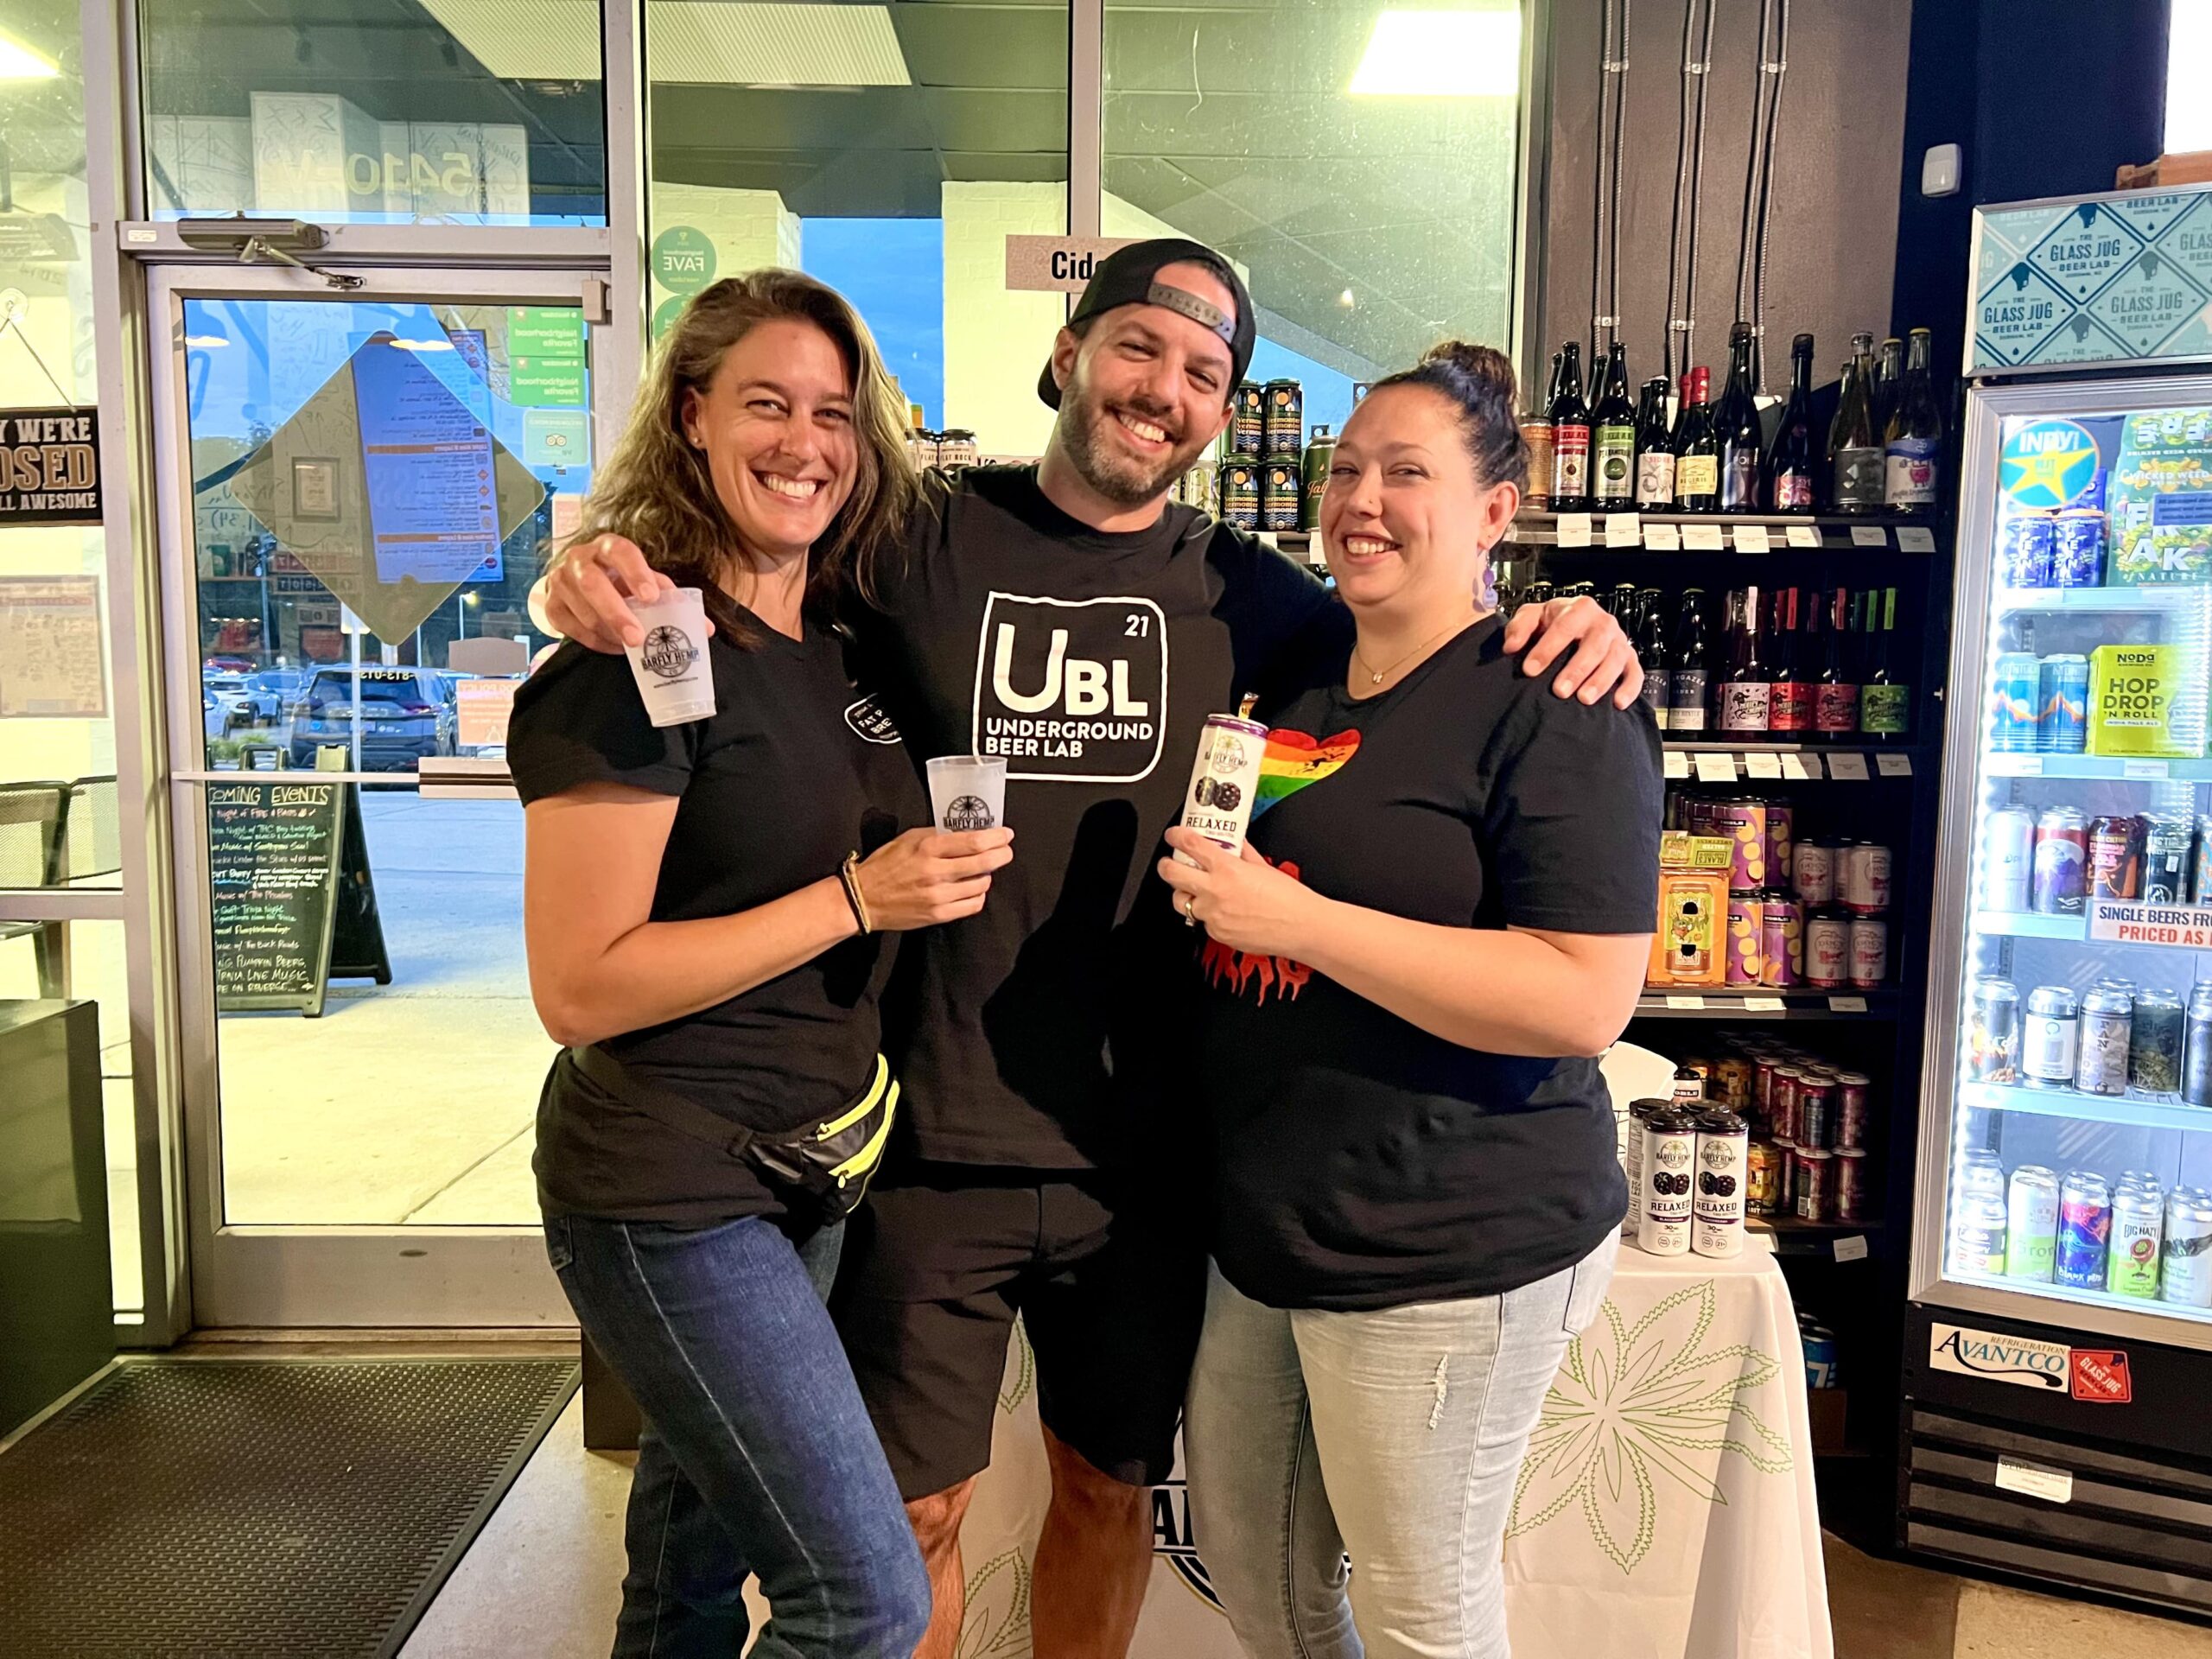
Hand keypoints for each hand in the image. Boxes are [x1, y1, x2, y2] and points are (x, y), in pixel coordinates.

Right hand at [544, 533, 709, 653]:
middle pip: (592, 584)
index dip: (636, 573)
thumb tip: (705, 629)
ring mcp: (560, 581)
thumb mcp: (645, 581)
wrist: (579, 582)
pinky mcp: (551, 606)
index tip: (651, 597)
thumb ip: (672, 599)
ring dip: (609, 633)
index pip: (621, 552)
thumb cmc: (620, 581)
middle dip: (616, 613)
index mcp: (608, 546)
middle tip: (637, 638)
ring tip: (631, 645)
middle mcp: (580, 559)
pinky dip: (596, 642)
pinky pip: (572, 629)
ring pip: (582, 611)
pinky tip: (614, 647)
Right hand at [856, 827, 1013, 930]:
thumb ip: (938, 834)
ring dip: (987, 876)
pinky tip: (972, 889)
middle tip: (1006, 851)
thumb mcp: (909, 838)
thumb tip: (967, 833)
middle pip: (984, 863)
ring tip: (981, 870)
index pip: (974, 842)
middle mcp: (936, 872)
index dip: (997, 838)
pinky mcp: (939, 914)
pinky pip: (973, 905)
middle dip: (1002, 855)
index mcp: (928, 848)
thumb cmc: (885, 865)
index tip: (1006, 835)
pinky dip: (978, 895)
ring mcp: (938, 896)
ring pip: (981, 884)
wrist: (863, 899)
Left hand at [1157, 829, 1324, 958]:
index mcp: (1227, 868)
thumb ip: (1242, 853)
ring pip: (1181, 901)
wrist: (1301, 927)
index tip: (1173, 836)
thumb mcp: (1263, 866)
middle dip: (1166, 866)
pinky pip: (1202, 921)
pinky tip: (1221, 910)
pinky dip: (1207, 914)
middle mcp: (1215, 891)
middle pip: (1172, 874)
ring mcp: (1213, 914)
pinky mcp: (1216, 933)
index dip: (1176, 837)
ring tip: (1193, 889)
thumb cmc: (1289, 899)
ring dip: (1184, 893)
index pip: (1190, 845)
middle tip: (1168, 863)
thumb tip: (1233, 844)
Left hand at [1501, 595, 1642, 707]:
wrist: (1576, 624)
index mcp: (1580, 608)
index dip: (1547, 649)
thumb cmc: (1552, 623)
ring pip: (1615, 660)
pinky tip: (1617, 704)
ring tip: (1583, 699)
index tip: (1530, 670)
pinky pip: (1635, 674)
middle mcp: (1603, 623)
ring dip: (1601, 681)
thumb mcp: (1532, 616)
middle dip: (1577, 669)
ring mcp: (1619, 641)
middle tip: (1559, 691)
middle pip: (1595, 645)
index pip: (1564, 627)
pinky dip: (1630, 688)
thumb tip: (1510, 647)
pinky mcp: (1630, 659)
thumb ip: (1519, 627)